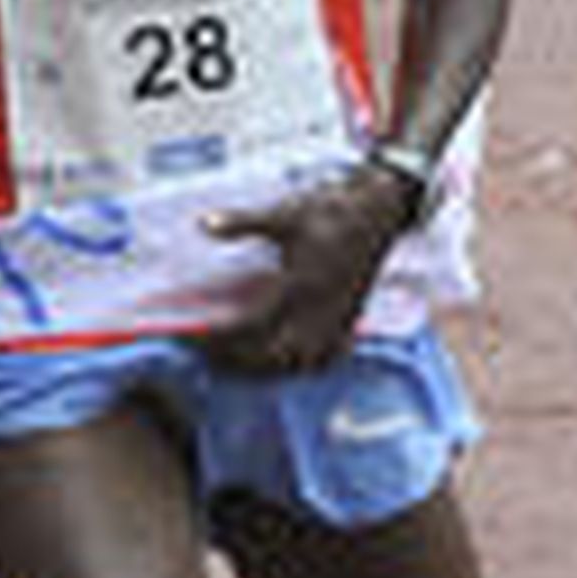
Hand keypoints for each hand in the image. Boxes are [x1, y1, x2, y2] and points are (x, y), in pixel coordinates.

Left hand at [198, 163, 407, 376]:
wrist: (379, 209)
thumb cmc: (332, 210)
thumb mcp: (284, 215)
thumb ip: (243, 222)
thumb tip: (204, 224)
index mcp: (299, 287)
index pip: (252, 328)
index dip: (222, 339)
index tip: (198, 339)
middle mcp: (318, 309)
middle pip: (275, 356)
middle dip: (242, 362)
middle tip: (212, 357)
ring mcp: (337, 317)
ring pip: (302, 362)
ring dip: (272, 368)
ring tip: (242, 363)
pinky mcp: (350, 317)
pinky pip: (327, 356)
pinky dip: (305, 364)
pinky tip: (289, 360)